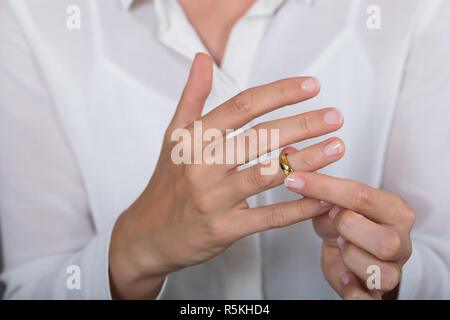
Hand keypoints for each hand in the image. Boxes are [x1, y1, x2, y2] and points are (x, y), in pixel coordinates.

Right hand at [108, 53, 344, 298]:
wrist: (146, 236)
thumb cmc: (166, 184)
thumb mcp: (173, 138)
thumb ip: (192, 97)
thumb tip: (201, 59)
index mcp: (193, 139)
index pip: (241, 106)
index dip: (279, 93)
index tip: (310, 86)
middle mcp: (201, 166)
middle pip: (260, 137)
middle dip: (303, 124)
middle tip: (335, 117)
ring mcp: (213, 199)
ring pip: (268, 174)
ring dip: (308, 161)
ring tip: (336, 147)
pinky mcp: (223, 229)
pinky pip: (269, 216)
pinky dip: (299, 207)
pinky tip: (322, 198)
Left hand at [284, 172, 414, 298]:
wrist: (355, 259)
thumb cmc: (349, 227)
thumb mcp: (333, 206)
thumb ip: (322, 195)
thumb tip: (299, 176)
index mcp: (394, 210)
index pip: (362, 195)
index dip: (324, 188)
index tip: (295, 181)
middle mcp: (401, 240)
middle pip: (381, 238)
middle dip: (346, 228)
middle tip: (336, 223)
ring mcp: (395, 269)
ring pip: (375, 267)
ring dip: (348, 256)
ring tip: (342, 247)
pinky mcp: (380, 292)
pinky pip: (365, 297)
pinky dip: (351, 288)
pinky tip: (344, 275)